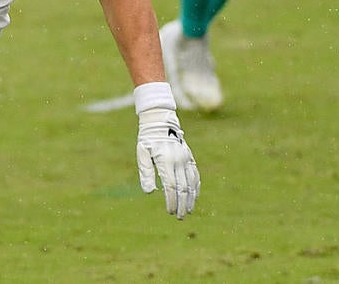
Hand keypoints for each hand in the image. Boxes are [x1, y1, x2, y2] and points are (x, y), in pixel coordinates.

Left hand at [137, 102, 199, 218]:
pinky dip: (196, 187)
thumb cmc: (147, 139)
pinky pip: (196, 175)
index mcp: (166, 160)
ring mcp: (186, 159)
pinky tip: (195, 197)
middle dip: (182, 204)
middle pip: (183, 188)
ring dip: (191, 198)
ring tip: (188, 211)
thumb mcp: (142, 154)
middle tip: (179, 217)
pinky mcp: (190, 157)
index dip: (172, 200)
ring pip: (192, 183)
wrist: (161, 121)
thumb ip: (146, 173)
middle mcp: (179, 160)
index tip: (170, 211)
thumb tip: (149, 192)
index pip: (171, 186)